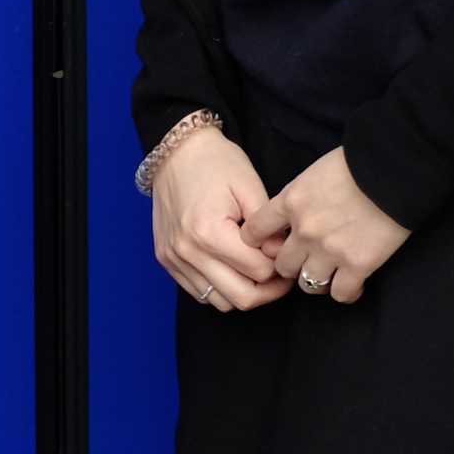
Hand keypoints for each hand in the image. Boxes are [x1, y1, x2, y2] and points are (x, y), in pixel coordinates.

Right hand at [152, 128, 290, 313]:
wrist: (176, 151)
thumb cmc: (216, 163)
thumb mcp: (250, 187)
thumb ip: (268, 227)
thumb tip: (281, 256)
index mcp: (209, 232)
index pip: (259, 272)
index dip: (280, 266)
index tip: (286, 253)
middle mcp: (188, 251)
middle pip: (241, 297)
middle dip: (268, 290)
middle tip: (281, 275)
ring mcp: (174, 259)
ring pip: (220, 302)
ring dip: (244, 292)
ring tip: (256, 272)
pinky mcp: (167, 260)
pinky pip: (199, 292)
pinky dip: (220, 288)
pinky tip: (232, 269)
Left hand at [247, 145, 408, 307]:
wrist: (397, 168)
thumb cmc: (360, 162)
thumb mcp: (316, 172)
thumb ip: (300, 197)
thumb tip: (293, 214)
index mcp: (291, 201)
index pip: (254, 231)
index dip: (259, 242)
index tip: (272, 245)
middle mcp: (305, 230)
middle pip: (282, 265)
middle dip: (292, 265)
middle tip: (308, 260)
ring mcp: (330, 250)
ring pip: (308, 284)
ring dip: (318, 280)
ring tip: (331, 274)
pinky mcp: (358, 264)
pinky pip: (341, 294)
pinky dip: (347, 292)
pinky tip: (354, 283)